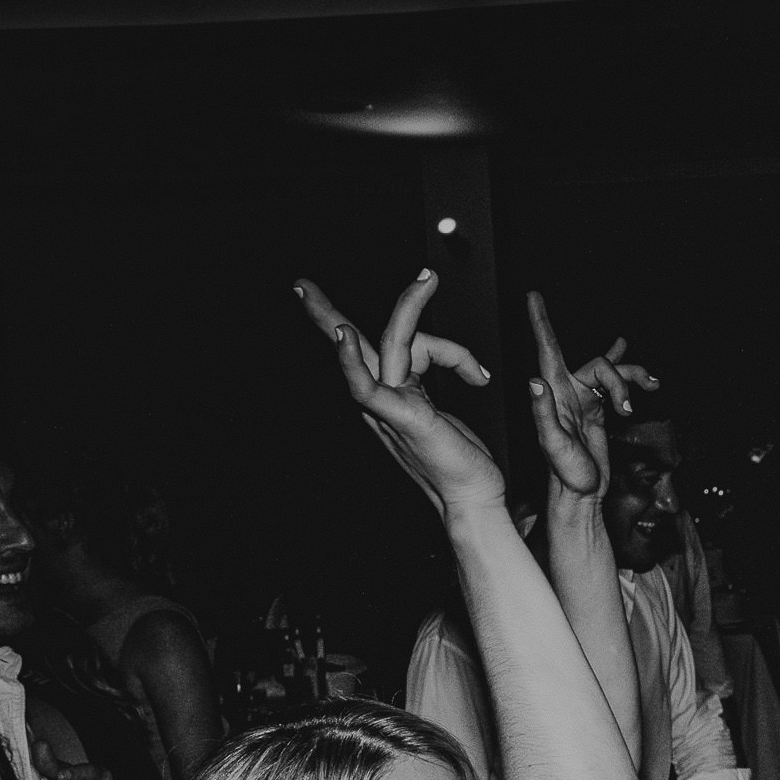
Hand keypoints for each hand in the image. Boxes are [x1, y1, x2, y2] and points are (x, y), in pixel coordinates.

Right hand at [297, 273, 499, 513]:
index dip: (447, 348)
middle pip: (355, 343)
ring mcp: (385, 407)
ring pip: (386, 345)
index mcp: (393, 393)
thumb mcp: (449, 406)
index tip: (480, 376)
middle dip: (325, 311)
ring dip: (409, 308)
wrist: (472, 500)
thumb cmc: (463, 461)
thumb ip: (447, 378)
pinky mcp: (397, 419)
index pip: (404, 347)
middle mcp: (382, 398)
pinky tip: (344, 336)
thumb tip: (469, 366)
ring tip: (429, 278)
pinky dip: (352, 359)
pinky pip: (366, 385)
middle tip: (300, 283)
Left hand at [526, 291, 656, 498]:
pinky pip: (616, 384)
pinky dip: (633, 379)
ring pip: (612, 372)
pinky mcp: (597, 409)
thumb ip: (543, 412)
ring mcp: (583, 399)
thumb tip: (535, 381)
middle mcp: (568, 391)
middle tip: (627, 410)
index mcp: (555, 394)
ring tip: (649, 391)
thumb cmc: (565, 476)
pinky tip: (646, 377)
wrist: (581, 495)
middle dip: (621, 382)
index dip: (540, 322)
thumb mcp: (553, 446)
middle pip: (600, 364)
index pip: (547, 349)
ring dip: (633, 380)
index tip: (533, 296)